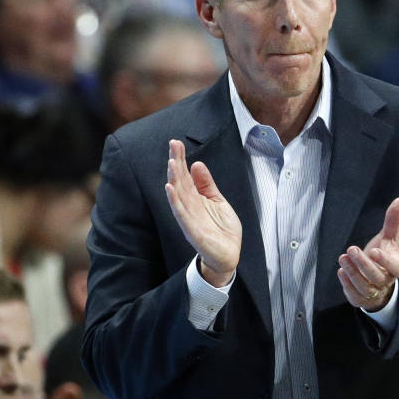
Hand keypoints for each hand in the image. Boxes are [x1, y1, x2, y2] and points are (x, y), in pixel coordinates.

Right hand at [164, 139, 241, 285]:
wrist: (228, 255)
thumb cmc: (222, 230)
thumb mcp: (218, 201)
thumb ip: (207, 185)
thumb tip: (197, 164)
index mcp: (196, 198)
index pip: (185, 176)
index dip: (181, 159)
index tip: (176, 143)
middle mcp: (189, 206)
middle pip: (180, 181)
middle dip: (176, 163)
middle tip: (173, 144)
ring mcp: (189, 218)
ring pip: (178, 195)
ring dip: (173, 178)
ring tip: (171, 162)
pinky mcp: (192, 230)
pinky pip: (181, 213)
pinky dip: (174, 200)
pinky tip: (170, 188)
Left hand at [338, 198, 398, 311]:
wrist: (377, 278)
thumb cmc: (383, 254)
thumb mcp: (389, 237)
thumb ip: (393, 220)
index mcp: (397, 267)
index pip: (395, 267)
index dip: (385, 261)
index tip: (374, 251)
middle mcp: (386, 281)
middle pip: (376, 277)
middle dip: (363, 264)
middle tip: (351, 249)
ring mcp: (374, 292)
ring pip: (365, 287)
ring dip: (353, 273)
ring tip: (342, 259)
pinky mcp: (362, 298)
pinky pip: (355, 296)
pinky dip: (347, 285)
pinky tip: (341, 272)